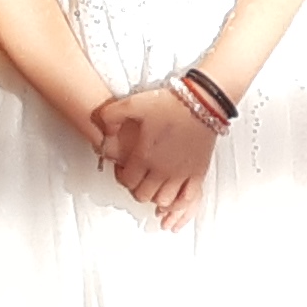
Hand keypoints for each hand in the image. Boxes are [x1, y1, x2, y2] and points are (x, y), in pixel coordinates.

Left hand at [94, 89, 215, 226]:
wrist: (203, 103)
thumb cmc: (171, 104)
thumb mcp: (134, 103)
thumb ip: (111, 116)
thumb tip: (104, 131)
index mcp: (145, 156)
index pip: (127, 181)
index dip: (121, 175)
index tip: (124, 166)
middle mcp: (163, 169)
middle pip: (143, 195)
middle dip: (136, 187)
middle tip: (137, 175)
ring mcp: (182, 174)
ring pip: (163, 200)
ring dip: (156, 196)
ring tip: (154, 185)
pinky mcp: (198, 173)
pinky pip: (187, 199)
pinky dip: (178, 203)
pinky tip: (172, 198)